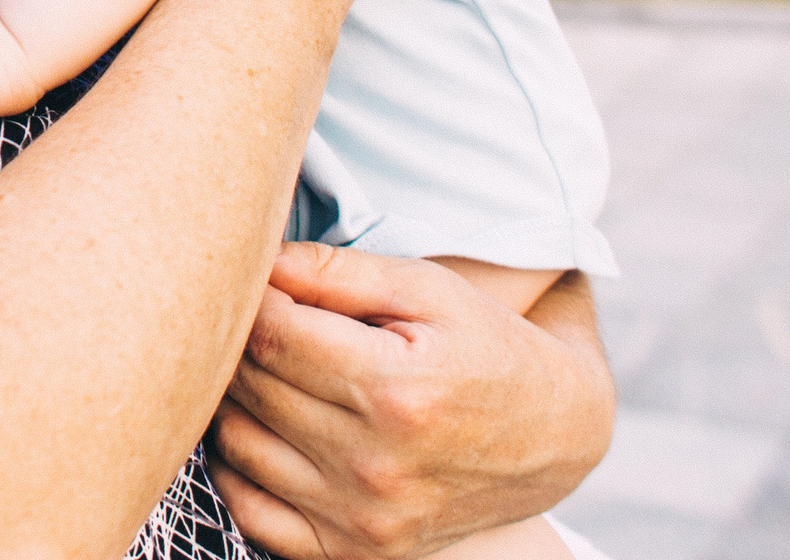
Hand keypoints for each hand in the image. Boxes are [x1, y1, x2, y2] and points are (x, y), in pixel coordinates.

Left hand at [206, 246, 614, 559]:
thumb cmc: (489, 347)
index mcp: (398, 390)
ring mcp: (363, 518)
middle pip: (251, 386)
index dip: (250, 298)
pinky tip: (260, 428)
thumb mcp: (430, 290)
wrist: (555, 437)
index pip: (270, 334)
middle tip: (256, 317)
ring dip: (233, 399)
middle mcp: (377, 464)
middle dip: (239, 342)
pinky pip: (251, 512)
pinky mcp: (353, 552)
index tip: (256, 281)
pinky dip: (235, 467)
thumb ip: (339, 271)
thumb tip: (259, 258)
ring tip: (262, 367)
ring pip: (237, 443)